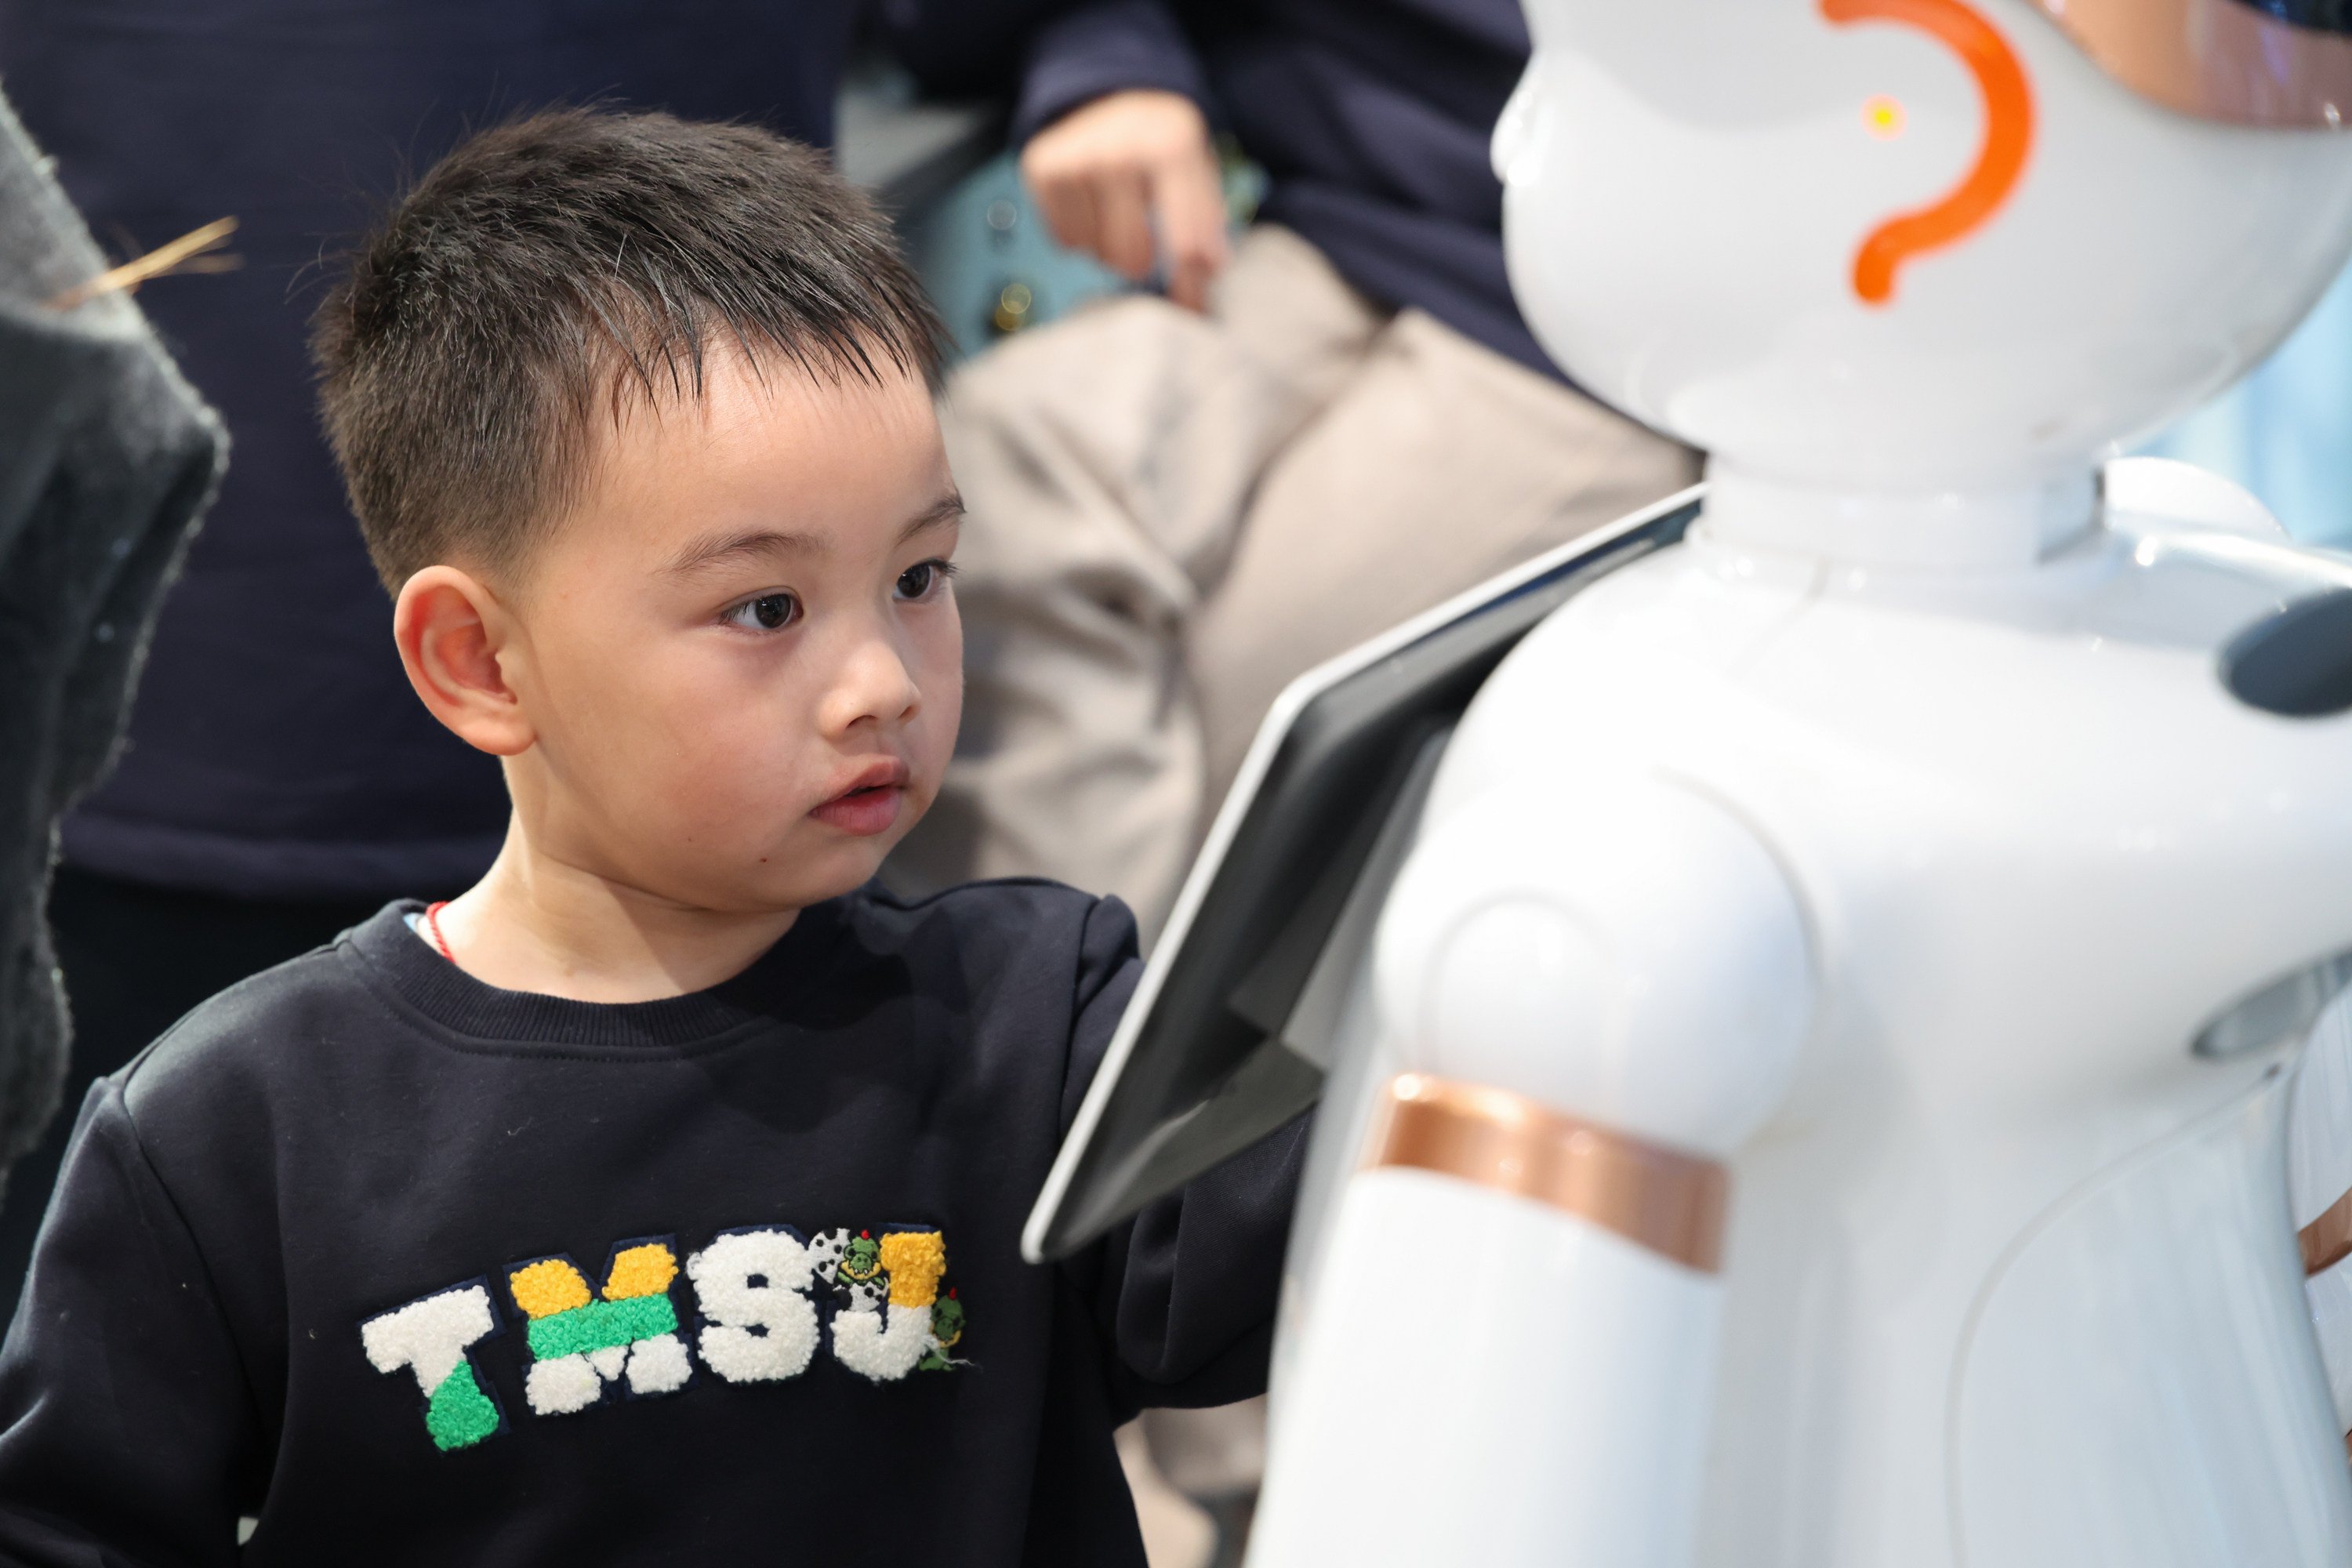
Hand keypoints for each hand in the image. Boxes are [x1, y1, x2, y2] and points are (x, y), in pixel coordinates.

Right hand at [1020, 89, 1228, 310]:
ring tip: (1119, 213)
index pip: (1185, 241)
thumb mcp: (1198, 173)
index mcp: (1171, 145)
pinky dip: (1081, 235)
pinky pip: (1065, 240)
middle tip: (1146, 247)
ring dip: (1110, 247)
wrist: (1112, 97)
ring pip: (1096, 252)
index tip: (1192, 311)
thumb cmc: (1162, 148)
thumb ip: (1207, 227)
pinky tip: (1091, 205)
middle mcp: (1118, 147)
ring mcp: (1075, 157)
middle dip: (1143, 264)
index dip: (1190, 285)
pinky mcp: (1041, 168)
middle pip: (1132, 257)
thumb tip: (1206, 282)